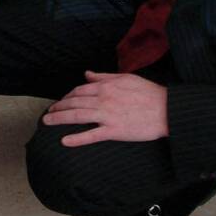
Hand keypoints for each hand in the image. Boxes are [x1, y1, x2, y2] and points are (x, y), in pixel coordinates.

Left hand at [42, 70, 168, 145]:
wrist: (167, 109)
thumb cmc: (149, 93)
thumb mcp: (126, 78)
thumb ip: (104, 76)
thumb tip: (87, 74)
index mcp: (106, 86)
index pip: (79, 91)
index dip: (66, 97)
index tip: (60, 102)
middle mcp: (103, 99)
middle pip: (74, 103)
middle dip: (58, 108)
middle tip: (48, 114)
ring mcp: (108, 115)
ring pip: (78, 116)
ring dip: (59, 119)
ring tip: (47, 122)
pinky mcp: (115, 130)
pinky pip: (92, 135)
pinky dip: (77, 138)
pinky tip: (65, 141)